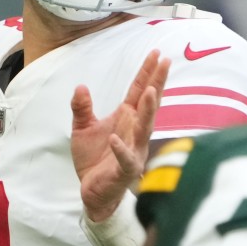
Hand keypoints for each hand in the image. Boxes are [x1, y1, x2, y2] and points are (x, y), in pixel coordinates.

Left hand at [71, 50, 168, 220]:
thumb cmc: (94, 159)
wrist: (92, 191)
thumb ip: (82, 108)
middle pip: (148, 104)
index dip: (148, 72)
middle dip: (157, 83)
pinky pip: (125, 159)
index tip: (158, 54)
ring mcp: (133, 150)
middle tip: (165, 63)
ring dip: (147, 111)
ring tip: (151, 91)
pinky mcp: (125, 170)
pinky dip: (121, 149)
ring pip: (144, 128)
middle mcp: (135, 131)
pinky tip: (115, 139)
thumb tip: (81, 86)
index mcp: (127, 118)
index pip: (139, 91)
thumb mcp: (82, 128)